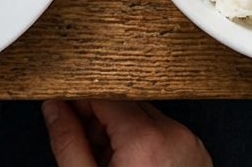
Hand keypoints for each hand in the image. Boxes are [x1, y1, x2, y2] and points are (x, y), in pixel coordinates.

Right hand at [43, 100, 211, 166]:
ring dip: (121, 130)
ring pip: (143, 116)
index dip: (77, 98)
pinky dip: (143, 143)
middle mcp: (174, 136)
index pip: (102, 92)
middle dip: (98, 117)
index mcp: (145, 139)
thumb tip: (53, 109)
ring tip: (110, 164)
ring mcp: (191, 146)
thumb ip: (66, 141)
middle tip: (85, 146)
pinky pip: (163, 133)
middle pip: (123, 102)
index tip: (62, 107)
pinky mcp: (198, 157)